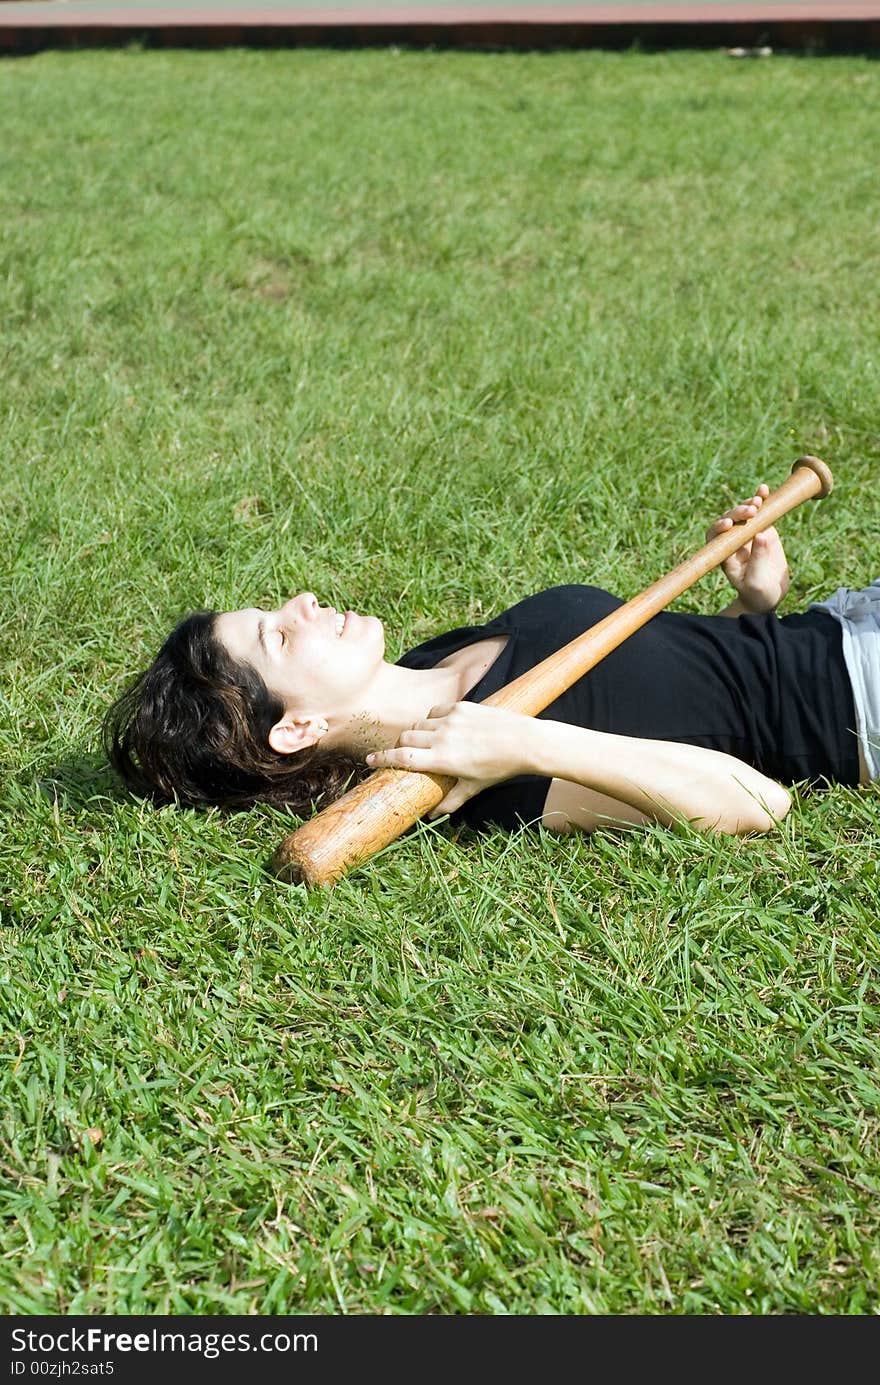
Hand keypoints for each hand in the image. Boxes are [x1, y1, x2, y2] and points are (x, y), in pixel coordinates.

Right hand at [365, 701, 532, 817]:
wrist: (524, 742)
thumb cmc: (499, 768)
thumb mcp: (474, 787)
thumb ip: (451, 801)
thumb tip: (433, 815)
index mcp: (442, 759)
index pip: (402, 757)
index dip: (382, 758)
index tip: (370, 760)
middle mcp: (442, 737)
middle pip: (405, 738)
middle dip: (399, 746)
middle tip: (402, 753)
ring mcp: (450, 719)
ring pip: (419, 724)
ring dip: (415, 733)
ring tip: (423, 742)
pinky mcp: (460, 707)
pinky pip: (435, 712)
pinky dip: (431, 719)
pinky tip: (439, 727)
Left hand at [708, 483, 789, 613]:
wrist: (770, 594)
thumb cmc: (758, 592)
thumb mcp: (756, 580)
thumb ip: (757, 559)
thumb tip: (761, 534)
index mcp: (723, 554)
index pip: (714, 536)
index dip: (718, 527)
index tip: (728, 524)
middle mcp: (732, 541)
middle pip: (729, 520)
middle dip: (737, 513)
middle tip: (752, 510)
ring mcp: (747, 532)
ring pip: (743, 513)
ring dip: (748, 503)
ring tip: (758, 500)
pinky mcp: (762, 528)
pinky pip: (760, 512)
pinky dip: (761, 500)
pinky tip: (763, 490)